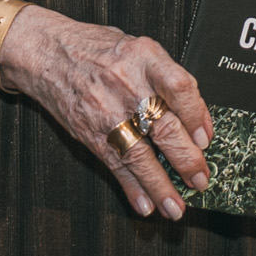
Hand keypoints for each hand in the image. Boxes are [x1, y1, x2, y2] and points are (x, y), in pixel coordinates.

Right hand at [0, 6, 211, 220]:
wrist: (48, 53)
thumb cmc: (98, 49)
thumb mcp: (139, 48)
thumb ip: (168, 78)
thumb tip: (198, 117)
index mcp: (145, 57)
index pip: (179, 87)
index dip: (198, 115)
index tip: (207, 138)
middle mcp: (127, 85)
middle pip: (163, 127)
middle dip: (186, 160)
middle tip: (200, 179)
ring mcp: (107, 112)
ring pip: (139, 155)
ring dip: (160, 186)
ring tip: (176, 207)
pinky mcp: (90, 132)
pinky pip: (115, 164)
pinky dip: (131, 188)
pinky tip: (145, 203)